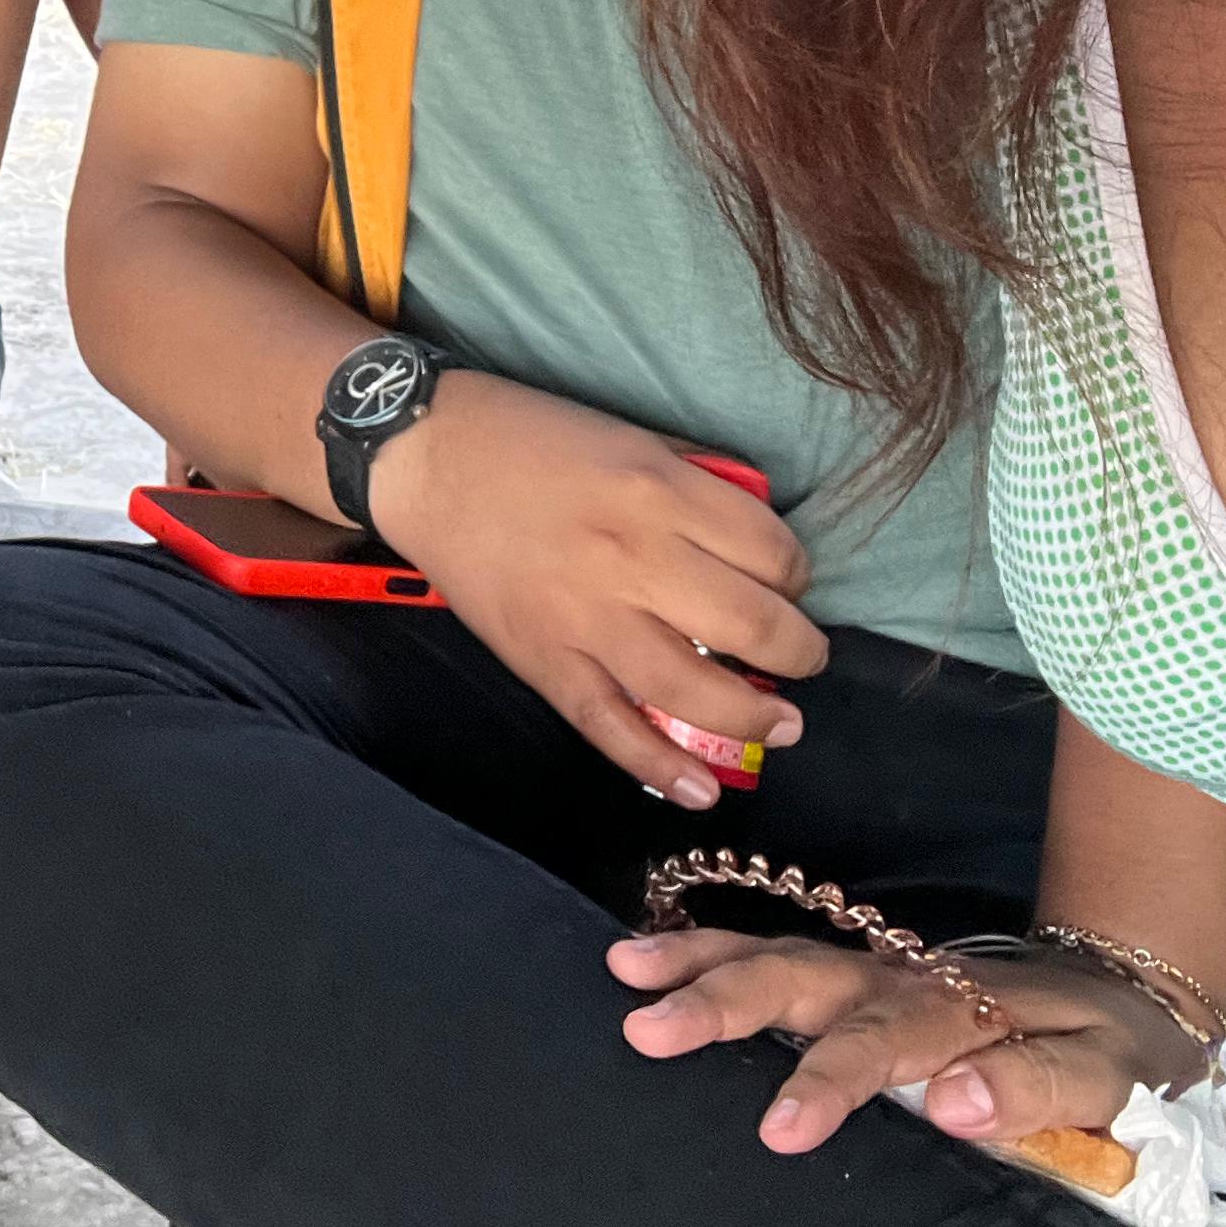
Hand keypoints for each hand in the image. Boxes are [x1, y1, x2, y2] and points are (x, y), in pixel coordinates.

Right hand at [367, 376, 827, 805]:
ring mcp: (585, 616)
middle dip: (797, 651)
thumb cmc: (530, 435)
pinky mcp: (543, 658)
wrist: (423, 456)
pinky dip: (657, 764)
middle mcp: (633, 556)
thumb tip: (755, 539)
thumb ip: (695, 484)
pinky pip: (608, 723)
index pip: (772, 551)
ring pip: (692, 686)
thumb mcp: (630, 436)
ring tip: (782, 727)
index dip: (797, 574)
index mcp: (659, 490)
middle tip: (802, 657)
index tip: (788, 583)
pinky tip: (701, 790)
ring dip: (753, 716)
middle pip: (753, 624)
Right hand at [611, 931, 1205, 1155]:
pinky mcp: (856, 976)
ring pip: (774, 952)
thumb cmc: (1115, 1045)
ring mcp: (871, 970)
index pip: (883, 1040)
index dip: (829, 1079)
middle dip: (723, 999)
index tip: (779, 1128)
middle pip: (801, 975)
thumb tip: (953, 1104)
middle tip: (647, 1024)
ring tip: (623, 966)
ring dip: (698, 958)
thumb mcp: (1112, 1073)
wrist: (1123, 987)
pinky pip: (776, 955)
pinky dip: (711, 948)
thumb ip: (1037, 1086)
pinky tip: (654, 955)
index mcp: (959, 1006)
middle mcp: (899, 977)